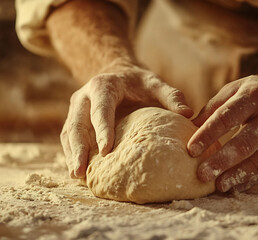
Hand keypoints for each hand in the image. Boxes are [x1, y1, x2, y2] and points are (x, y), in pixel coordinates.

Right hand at [61, 62, 192, 177]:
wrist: (118, 76)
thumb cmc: (138, 83)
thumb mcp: (155, 83)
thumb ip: (171, 96)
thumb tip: (188, 114)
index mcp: (103, 86)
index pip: (101, 109)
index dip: (102, 129)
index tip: (106, 151)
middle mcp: (84, 97)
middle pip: (77, 123)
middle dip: (78, 148)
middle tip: (80, 172)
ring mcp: (76, 110)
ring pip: (69, 133)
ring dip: (72, 155)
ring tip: (77, 176)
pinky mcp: (75, 120)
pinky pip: (69, 138)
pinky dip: (72, 154)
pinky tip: (79, 173)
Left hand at [187, 73, 257, 191]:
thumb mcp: (237, 89)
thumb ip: (213, 108)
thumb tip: (189, 127)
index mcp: (254, 97)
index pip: (227, 117)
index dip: (208, 134)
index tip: (190, 149)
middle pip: (244, 144)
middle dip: (221, 161)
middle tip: (201, 174)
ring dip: (236, 176)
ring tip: (217, 186)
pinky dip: (249, 181)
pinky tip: (233, 187)